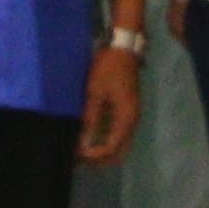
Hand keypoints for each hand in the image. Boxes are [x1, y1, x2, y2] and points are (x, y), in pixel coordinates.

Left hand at [77, 42, 143, 167]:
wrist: (123, 49)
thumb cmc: (108, 69)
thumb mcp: (95, 92)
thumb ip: (90, 119)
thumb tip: (83, 144)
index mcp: (126, 118)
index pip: (111, 148)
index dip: (94, 155)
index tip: (77, 155)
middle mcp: (131, 121)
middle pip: (118, 152)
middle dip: (99, 158)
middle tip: (79, 158)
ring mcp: (129, 116)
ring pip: (118, 144)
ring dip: (101, 150)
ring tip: (80, 150)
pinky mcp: (125, 111)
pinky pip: (116, 133)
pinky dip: (104, 139)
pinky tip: (88, 137)